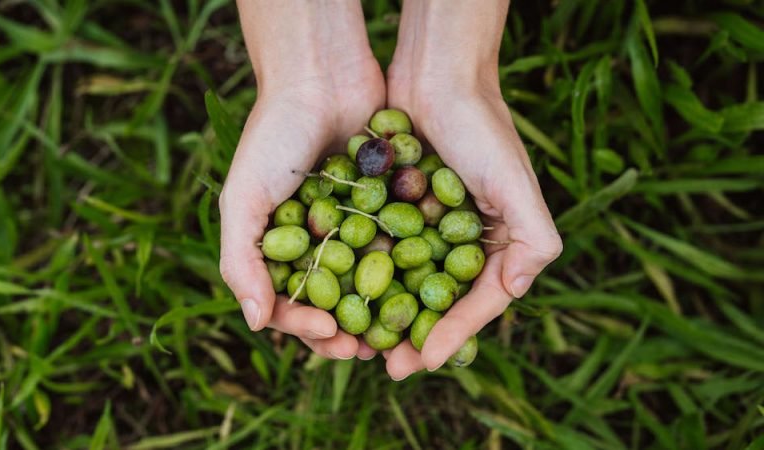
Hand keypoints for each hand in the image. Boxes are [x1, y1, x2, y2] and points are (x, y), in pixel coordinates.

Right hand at [220, 1, 382, 360]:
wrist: (321, 77)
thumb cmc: (273, 137)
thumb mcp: (242, 198)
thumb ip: (241, 262)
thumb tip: (255, 325)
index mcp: (277, 248)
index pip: (289, 304)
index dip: (307, 328)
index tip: (331, 336)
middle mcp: (316, 243)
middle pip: (331, 303)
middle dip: (347, 332)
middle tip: (368, 351)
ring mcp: (353, 227)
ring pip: (368, 285)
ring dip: (380, 314)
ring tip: (395, 335)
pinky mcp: (387, 207)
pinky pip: (397, 249)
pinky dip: (406, 273)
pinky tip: (421, 292)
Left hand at [380, 0, 561, 379]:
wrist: (435, 75)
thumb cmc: (481, 127)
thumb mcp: (516, 184)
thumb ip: (533, 240)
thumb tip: (517, 293)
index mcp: (497, 243)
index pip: (476, 303)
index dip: (452, 335)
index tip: (425, 361)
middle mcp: (462, 241)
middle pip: (436, 303)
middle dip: (414, 337)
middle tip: (388, 366)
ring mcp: (426, 227)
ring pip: (403, 285)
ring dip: (384, 317)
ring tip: (361, 345)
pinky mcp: (393, 209)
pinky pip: (379, 253)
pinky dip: (363, 278)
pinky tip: (343, 300)